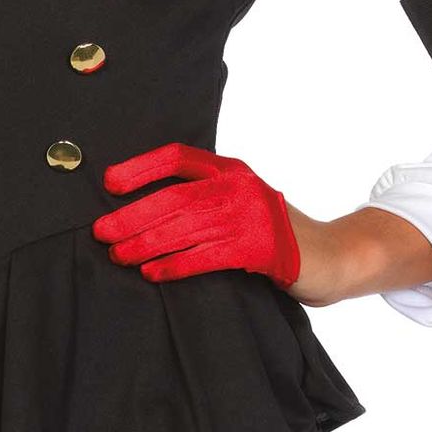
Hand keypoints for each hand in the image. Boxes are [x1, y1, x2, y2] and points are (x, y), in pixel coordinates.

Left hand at [92, 142, 301, 286]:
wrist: (330, 255)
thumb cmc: (275, 232)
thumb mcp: (241, 201)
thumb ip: (205, 198)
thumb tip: (143, 210)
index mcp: (231, 169)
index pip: (178, 157)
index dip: (142, 167)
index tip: (110, 183)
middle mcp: (239, 186)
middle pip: (175, 197)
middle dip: (133, 215)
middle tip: (101, 232)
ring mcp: (251, 216)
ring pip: (185, 228)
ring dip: (145, 244)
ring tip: (117, 256)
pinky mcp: (260, 248)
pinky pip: (206, 256)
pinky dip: (175, 265)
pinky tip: (152, 273)